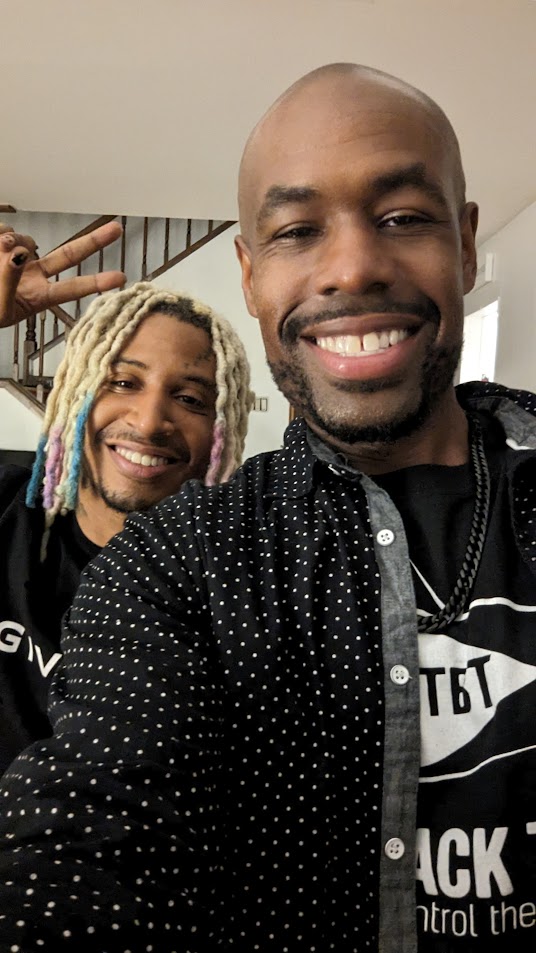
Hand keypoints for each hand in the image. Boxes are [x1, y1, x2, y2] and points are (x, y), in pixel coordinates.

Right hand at [0, 221, 125, 328]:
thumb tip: (17, 251)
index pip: (72, 288)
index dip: (96, 283)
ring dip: (14, 242)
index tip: (121, 278)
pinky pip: (6, 231)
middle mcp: (33, 274)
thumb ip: (8, 277)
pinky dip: (0, 236)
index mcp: (37, 297)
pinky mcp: (2, 244)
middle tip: (117, 229)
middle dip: (94, 241)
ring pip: (27, 239)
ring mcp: (18, 257)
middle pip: (69, 254)